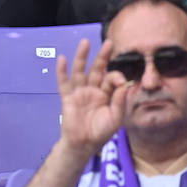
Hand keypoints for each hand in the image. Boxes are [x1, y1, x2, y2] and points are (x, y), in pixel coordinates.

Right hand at [56, 39, 130, 159]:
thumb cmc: (101, 132)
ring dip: (82, 57)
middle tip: (108, 43)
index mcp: (106, 95)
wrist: (84, 144)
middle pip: (97, 69)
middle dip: (102, 56)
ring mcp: (79, 92)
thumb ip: (119, 101)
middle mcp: (93, 90)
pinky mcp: (68, 97)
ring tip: (85, 42)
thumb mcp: (115, 118)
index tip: (121, 81)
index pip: (111, 79)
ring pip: (80, 71)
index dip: (116, 77)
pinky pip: (64, 82)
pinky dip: (62, 71)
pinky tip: (62, 59)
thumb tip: (124, 84)